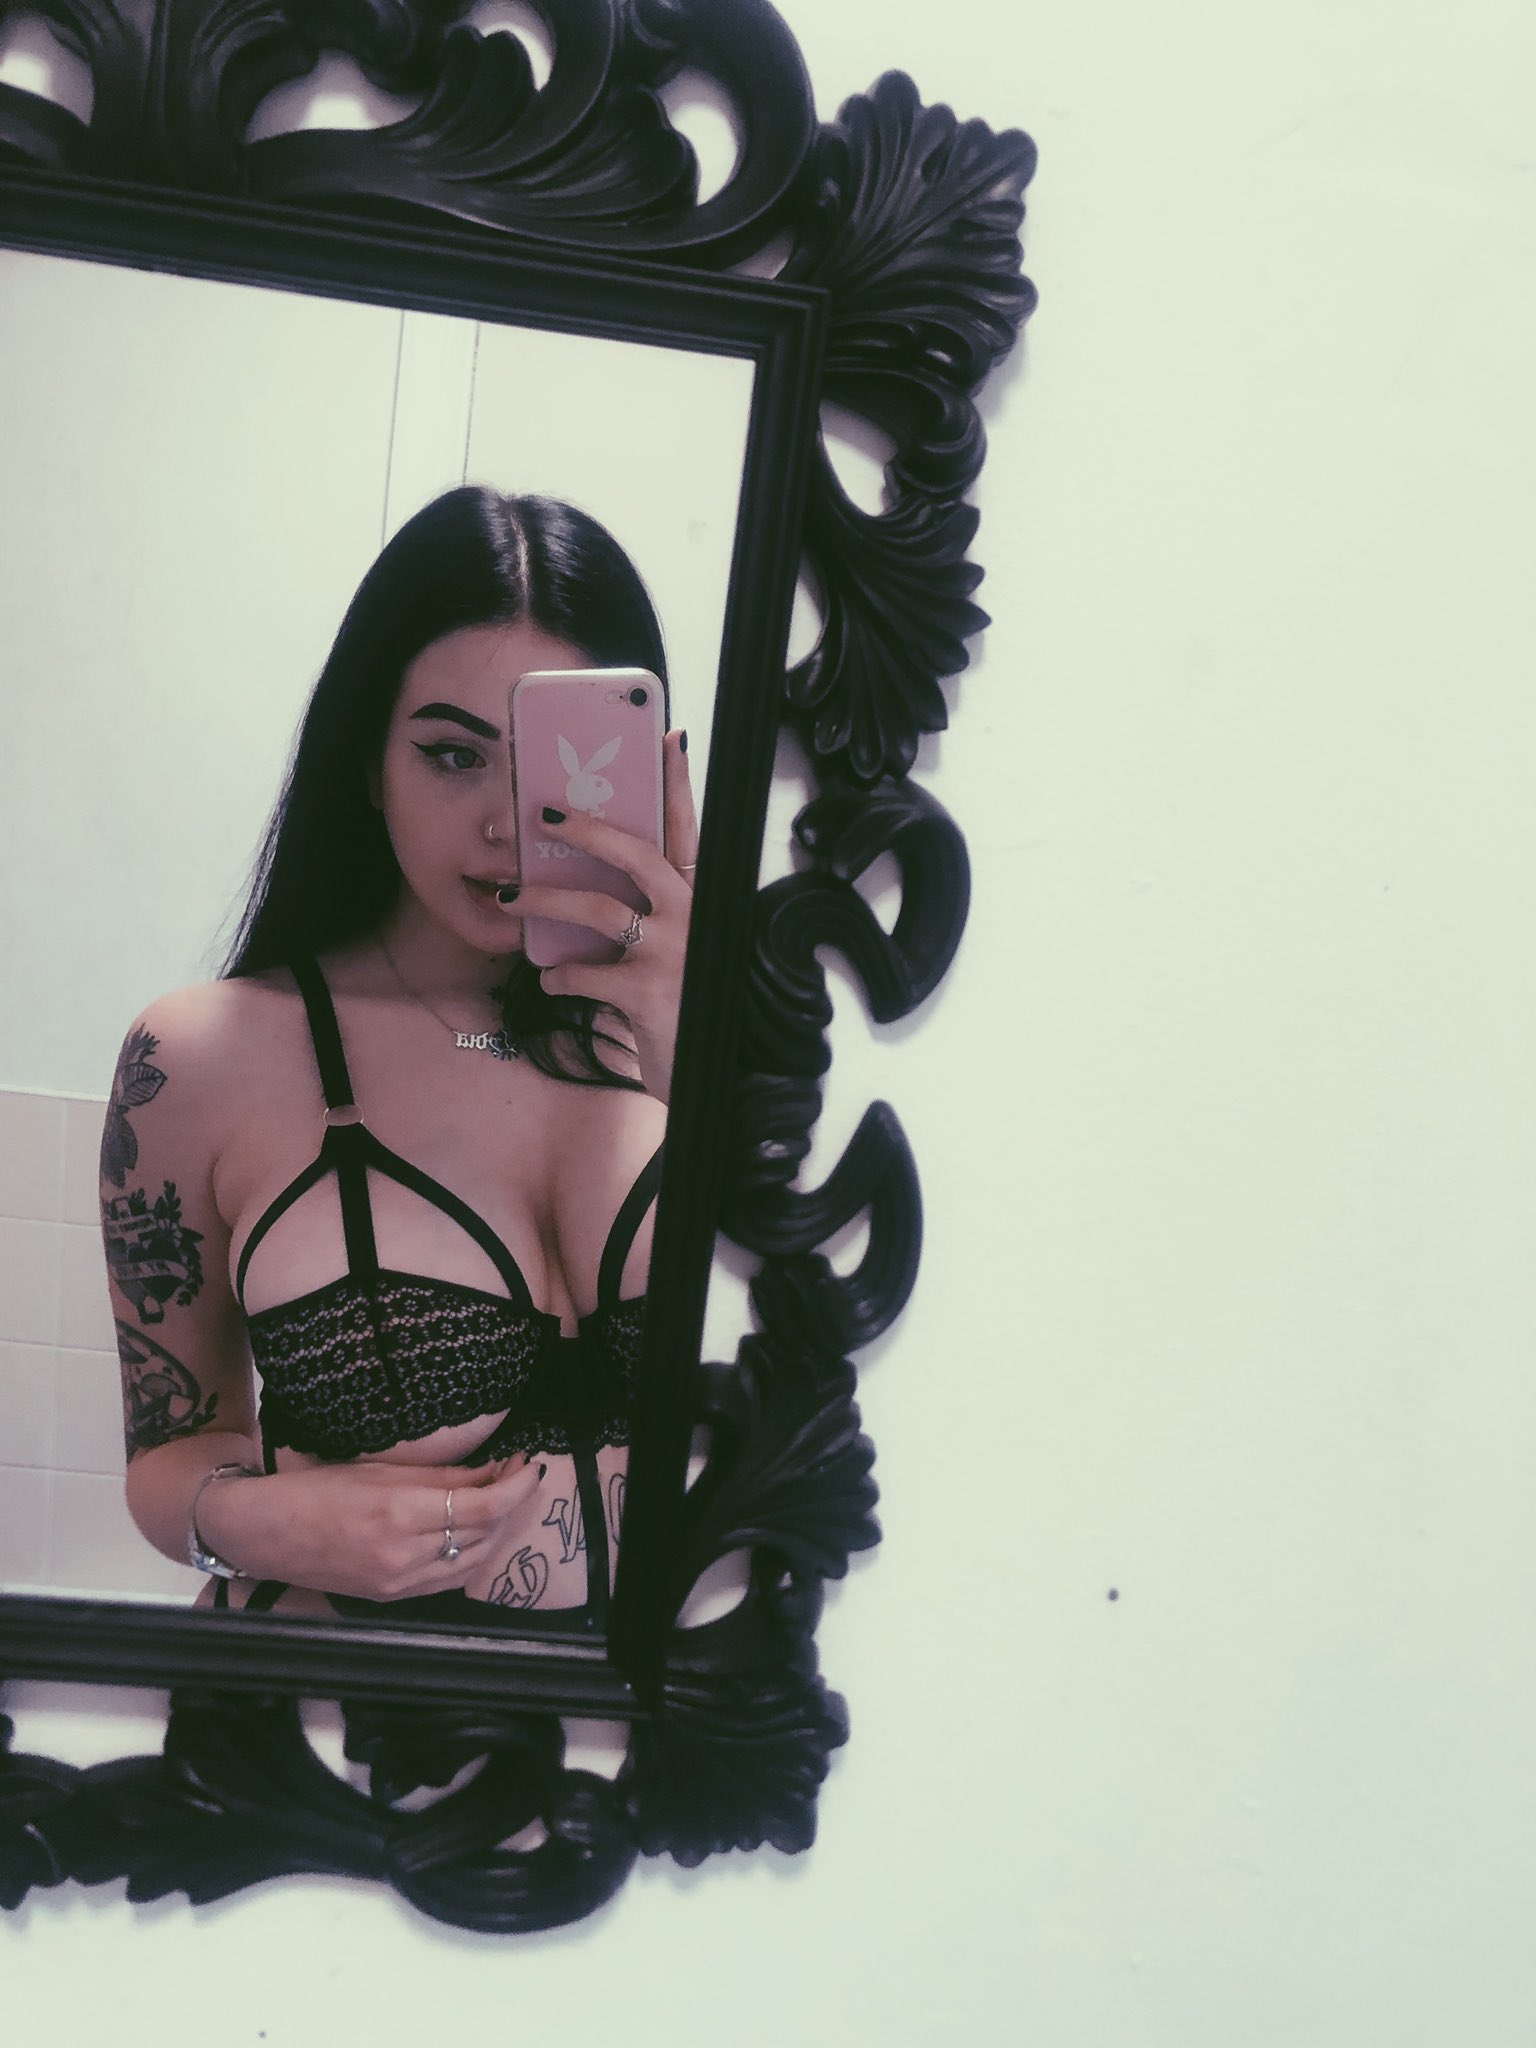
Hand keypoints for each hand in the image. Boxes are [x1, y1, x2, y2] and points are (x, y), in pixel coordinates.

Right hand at [197, 1455, 543, 1602]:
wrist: (264, 1535)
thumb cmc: (315, 1490)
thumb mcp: (380, 1471)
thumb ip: (440, 1477)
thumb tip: (491, 1471)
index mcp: (398, 1514)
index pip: (482, 1507)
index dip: (516, 1486)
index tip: (532, 1464)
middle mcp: (403, 1557)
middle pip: (484, 1535)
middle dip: (510, 1503)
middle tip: (517, 1473)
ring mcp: (398, 1584)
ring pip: (472, 1561)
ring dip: (495, 1531)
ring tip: (500, 1498)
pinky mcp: (391, 1599)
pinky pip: (448, 1578)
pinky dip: (469, 1553)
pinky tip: (472, 1530)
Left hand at [501, 729, 698, 1101]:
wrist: (718, 1076)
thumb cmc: (695, 1007)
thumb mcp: (686, 952)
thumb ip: (657, 917)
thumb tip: (595, 888)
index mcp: (704, 899)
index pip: (689, 829)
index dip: (678, 783)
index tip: (668, 736)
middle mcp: (694, 916)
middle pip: (636, 853)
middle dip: (585, 828)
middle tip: (542, 814)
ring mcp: (673, 951)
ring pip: (598, 908)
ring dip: (545, 899)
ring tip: (510, 897)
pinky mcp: (647, 991)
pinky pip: (584, 972)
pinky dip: (558, 975)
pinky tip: (548, 979)